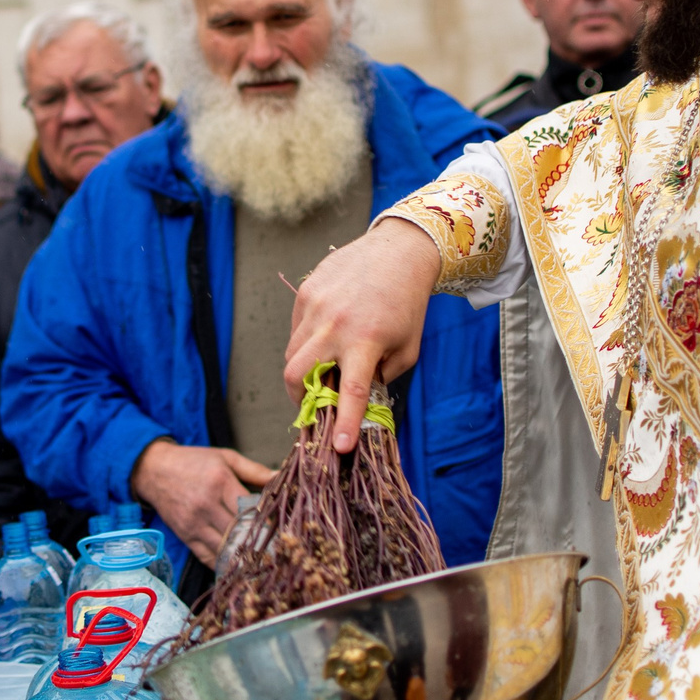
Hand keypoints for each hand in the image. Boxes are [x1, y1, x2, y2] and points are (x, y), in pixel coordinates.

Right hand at [131, 441, 272, 562]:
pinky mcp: (185, 535)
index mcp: (220, 482)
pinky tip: (236, 566)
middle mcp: (207, 505)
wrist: (153, 469)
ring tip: (260, 561)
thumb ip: (254, 470)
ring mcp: (194, 523)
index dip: (266, 522)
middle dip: (258, 543)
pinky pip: (207, 557)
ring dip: (242, 556)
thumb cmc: (193, 461)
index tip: (280, 530)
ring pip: (224, 548)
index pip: (249, 509)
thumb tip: (280, 477)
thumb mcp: (225, 457)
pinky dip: (223, 564)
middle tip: (275, 551)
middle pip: (239, 532)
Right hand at [282, 220, 442, 451]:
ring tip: (321, 369)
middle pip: (296, 375)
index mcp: (367, 341)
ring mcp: (316, 306)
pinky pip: (295, 329)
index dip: (345, 423)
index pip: (351, 391)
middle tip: (311, 405)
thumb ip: (382, 377)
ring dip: (301, 371)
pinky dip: (306, 342)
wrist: (399, 252)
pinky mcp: (306, 293)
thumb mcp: (407, 348)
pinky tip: (325, 337)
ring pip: (291, 353)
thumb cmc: (407, 304)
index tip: (338, 447)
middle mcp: (336, 324)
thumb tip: (356, 398)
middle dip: (298, 399)